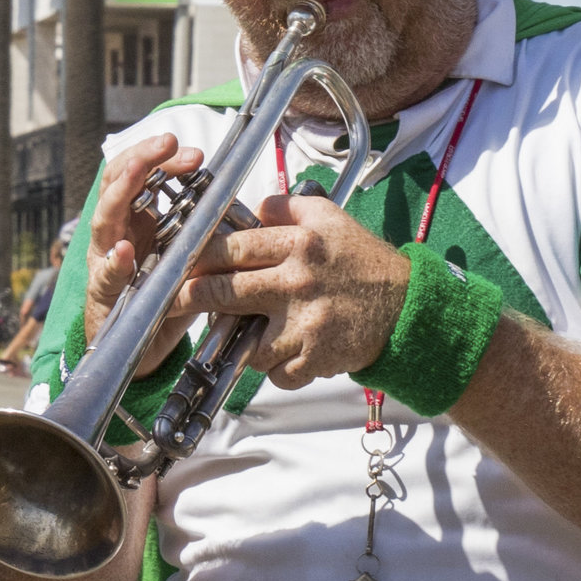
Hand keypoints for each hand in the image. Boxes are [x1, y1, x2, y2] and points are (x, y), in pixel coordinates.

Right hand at [82, 133, 207, 364]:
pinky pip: (104, 276)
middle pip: (116, 183)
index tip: (193, 153)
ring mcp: (105, 260)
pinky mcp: (103, 293)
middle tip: (167, 144)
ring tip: (136, 174)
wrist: (144, 346)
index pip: (142, 175)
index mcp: (137, 220)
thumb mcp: (190, 255)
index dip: (163, 158)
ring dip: (120, 193)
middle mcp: (117, 232)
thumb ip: (205, 230)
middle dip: (141, 160)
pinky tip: (123, 253)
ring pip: (104, 219)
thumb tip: (240, 203)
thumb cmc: (166, 295)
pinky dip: (113, 264)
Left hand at [172, 193, 411, 388]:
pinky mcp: (314, 357)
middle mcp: (297, 282)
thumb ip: (287, 208)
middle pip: (222, 293)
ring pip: (244, 341)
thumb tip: (253, 207)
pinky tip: (288, 354)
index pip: (230, 248)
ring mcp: (304, 323)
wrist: (409, 307)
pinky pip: (274, 373)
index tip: (175, 266)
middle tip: (171, 302)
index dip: (195, 258)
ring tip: (259, 332)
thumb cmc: (364, 264)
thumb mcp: (330, 220)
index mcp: (298, 245)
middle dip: (187, 299)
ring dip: (242, 342)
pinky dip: (275, 369)